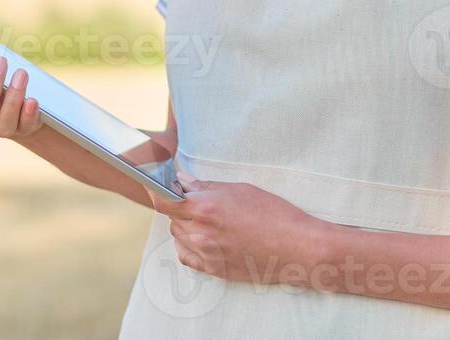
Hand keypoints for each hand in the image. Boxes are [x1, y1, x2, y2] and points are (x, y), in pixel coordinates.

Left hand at [150, 166, 328, 284]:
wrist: (297, 249)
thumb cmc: (274, 214)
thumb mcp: (241, 190)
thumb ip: (206, 187)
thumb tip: (182, 180)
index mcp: (205, 208)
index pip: (162, 200)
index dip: (153, 191)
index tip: (153, 185)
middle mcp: (200, 232)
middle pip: (172, 218)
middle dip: (178, 207)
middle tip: (195, 200)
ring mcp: (206, 254)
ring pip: (179, 237)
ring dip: (185, 225)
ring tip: (207, 219)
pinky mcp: (214, 270)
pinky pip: (187, 256)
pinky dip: (188, 245)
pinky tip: (202, 237)